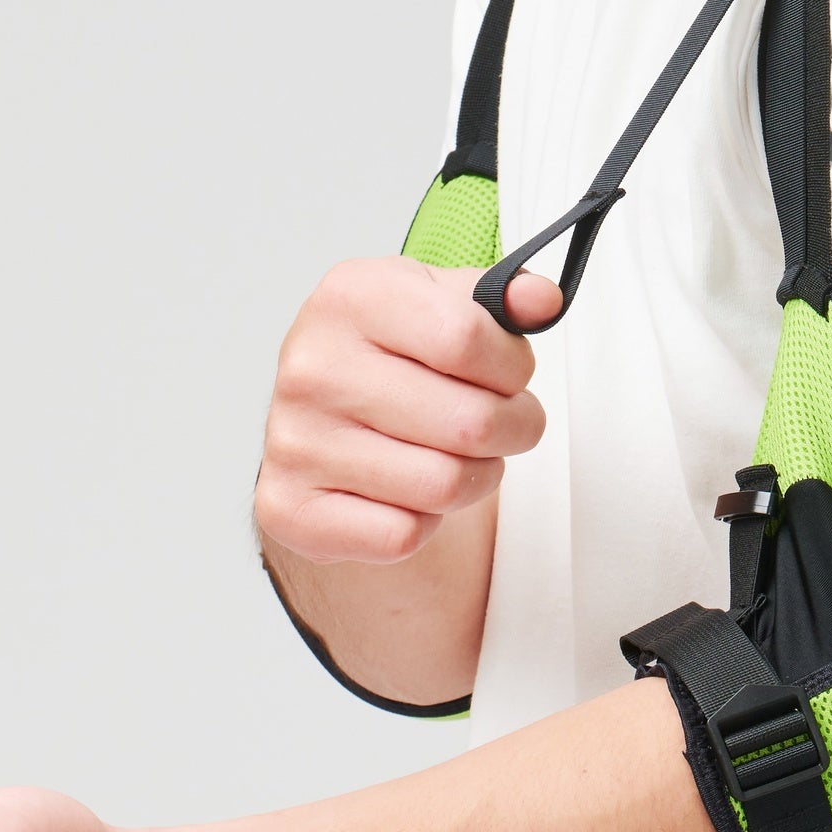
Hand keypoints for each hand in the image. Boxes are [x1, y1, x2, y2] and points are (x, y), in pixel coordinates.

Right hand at [254, 258, 559, 564]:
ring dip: (477, 477)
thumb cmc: (390, 353)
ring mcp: (295, 440)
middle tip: (509, 423)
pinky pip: (401, 535)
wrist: (323, 414)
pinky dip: (424, 522)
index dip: (513, 365)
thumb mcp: (444, 302)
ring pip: (444, 485)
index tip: (513, 372)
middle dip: (514, 428)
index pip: (466, 338)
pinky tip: (409, 489)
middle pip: (469, 421)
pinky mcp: (289, 508)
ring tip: (464, 454)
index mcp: (350, 297)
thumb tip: (542, 302)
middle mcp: (312, 367)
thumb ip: (502, 296)